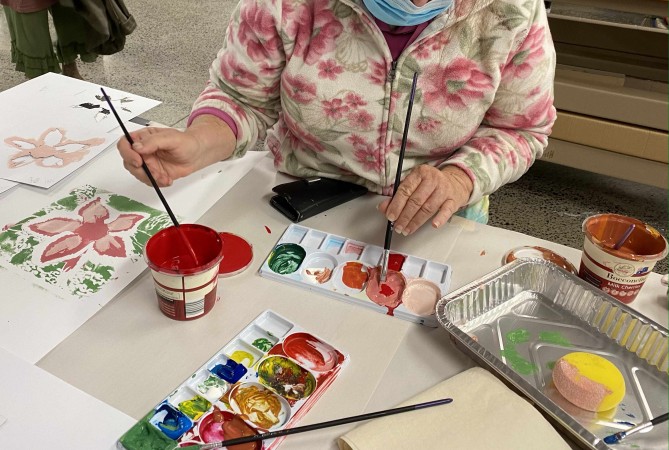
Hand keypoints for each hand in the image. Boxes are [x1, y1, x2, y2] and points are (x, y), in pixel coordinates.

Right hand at [117, 116, 235, 186]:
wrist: (197, 154)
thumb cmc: (186, 142)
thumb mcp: (171, 138)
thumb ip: (153, 142)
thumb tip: (137, 147)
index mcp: (144, 138)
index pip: (125, 143)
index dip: (127, 153)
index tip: (138, 161)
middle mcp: (143, 151)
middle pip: (128, 162)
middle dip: (140, 170)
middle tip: (154, 172)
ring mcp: (148, 163)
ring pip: (138, 174)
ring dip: (151, 178)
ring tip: (164, 176)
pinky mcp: (154, 173)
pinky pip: (149, 181)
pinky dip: (157, 183)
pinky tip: (167, 179)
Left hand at [378, 165, 472, 234]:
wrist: (455, 182)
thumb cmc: (429, 185)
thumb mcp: (413, 185)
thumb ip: (397, 197)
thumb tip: (382, 208)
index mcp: (420, 173)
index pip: (405, 190)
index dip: (396, 205)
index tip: (390, 216)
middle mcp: (432, 179)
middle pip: (416, 201)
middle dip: (405, 216)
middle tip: (397, 226)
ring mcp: (444, 190)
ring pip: (428, 208)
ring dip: (416, 222)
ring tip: (407, 230)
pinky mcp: (453, 200)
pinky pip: (446, 210)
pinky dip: (440, 218)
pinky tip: (434, 225)